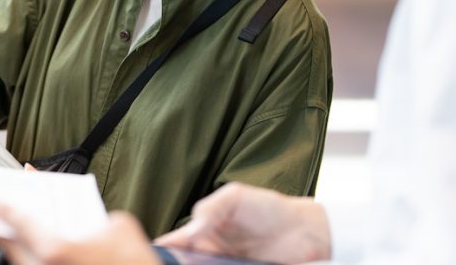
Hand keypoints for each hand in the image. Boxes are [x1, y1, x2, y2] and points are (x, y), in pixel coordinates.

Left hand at [0, 207, 160, 264]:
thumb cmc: (132, 260)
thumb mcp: (118, 224)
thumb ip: (94, 214)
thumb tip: (82, 216)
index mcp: (56, 250)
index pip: (20, 223)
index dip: (3, 207)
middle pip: (10, 247)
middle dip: (0, 228)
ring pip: (21, 263)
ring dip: (15, 247)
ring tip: (11, 232)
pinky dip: (31, 259)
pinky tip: (37, 249)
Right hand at [155, 183, 330, 262]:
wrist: (305, 231)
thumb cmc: (269, 209)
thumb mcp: (236, 197)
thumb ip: (210, 208)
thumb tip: (191, 231)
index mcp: (202, 233)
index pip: (173, 244)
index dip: (160, 250)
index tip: (151, 254)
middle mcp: (208, 256)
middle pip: (182, 264)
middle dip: (173, 264)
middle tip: (168, 263)